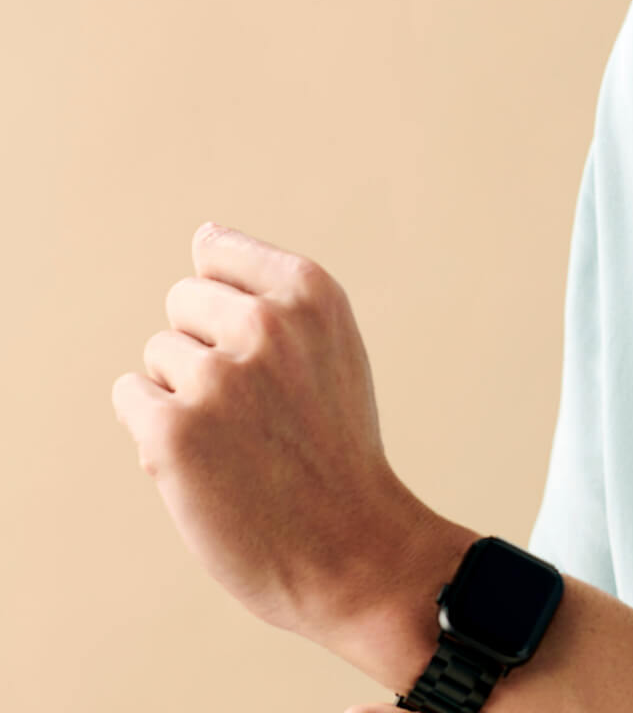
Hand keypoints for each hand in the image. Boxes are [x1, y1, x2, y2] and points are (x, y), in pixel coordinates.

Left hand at [111, 221, 416, 643]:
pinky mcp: (173, 431)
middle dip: (205, 347)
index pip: (217, 251)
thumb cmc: (337, 445)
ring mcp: (218, 376)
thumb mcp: (333, 344)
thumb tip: (204, 235)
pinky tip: (207, 463)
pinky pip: (130, 397)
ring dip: (184, 393)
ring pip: (158, 355)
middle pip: (182, 300)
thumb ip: (275, 288)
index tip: (262, 350)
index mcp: (311, 292)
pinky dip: (155, 431)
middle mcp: (266, 322)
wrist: (352, 546)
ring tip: (239, 439)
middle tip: (257, 407)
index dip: (229, 304)